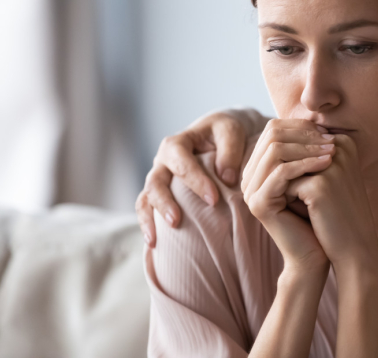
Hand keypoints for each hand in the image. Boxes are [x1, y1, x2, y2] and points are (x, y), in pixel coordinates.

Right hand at [136, 110, 251, 246]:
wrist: (218, 135)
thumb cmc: (226, 133)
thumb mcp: (231, 131)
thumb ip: (230, 150)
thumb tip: (226, 177)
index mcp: (178, 143)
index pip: (181, 161)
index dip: (195, 180)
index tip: (213, 199)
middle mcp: (163, 161)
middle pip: (155, 182)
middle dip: (164, 203)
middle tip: (176, 221)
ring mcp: (159, 178)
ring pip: (146, 198)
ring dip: (149, 219)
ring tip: (156, 239)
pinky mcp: (160, 194)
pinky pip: (146, 210)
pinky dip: (147, 226)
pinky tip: (153, 245)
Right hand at [242, 119, 336, 271]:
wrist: (316, 252)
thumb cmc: (319, 213)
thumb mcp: (313, 174)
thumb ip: (308, 148)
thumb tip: (318, 116)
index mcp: (259, 167)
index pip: (275, 130)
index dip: (302, 127)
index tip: (329, 132)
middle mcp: (249, 176)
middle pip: (271, 136)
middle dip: (304, 135)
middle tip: (331, 139)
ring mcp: (250, 190)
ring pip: (275, 152)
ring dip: (307, 147)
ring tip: (333, 150)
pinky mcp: (257, 204)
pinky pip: (280, 173)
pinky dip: (305, 164)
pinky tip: (327, 163)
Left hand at [286, 134, 377, 272]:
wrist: (355, 248)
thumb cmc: (338, 213)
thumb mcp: (326, 177)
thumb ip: (305, 157)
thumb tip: (270, 146)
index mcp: (343, 141)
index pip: (298, 138)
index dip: (285, 158)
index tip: (288, 179)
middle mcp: (340, 147)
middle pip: (290, 148)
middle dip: (280, 169)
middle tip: (282, 191)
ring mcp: (332, 164)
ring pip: (285, 164)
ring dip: (281, 183)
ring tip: (286, 199)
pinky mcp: (321, 185)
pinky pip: (285, 184)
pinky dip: (286, 198)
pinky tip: (297, 213)